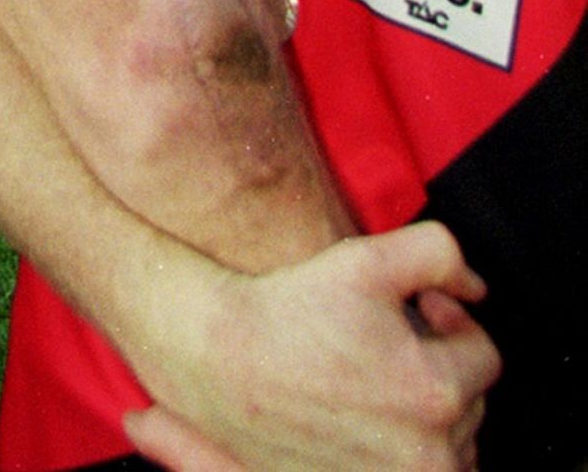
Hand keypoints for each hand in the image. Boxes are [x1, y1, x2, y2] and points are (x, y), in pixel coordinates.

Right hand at [131, 222, 495, 471]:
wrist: (222, 364)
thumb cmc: (292, 311)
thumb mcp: (366, 259)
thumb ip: (439, 255)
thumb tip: (476, 288)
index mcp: (436, 393)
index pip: (484, 355)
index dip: (450, 318)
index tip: (416, 305)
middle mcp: (428, 455)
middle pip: (468, 402)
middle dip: (438, 363)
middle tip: (387, 337)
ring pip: (449, 445)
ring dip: (428, 411)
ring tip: (376, 377)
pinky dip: (407, 449)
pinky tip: (367, 416)